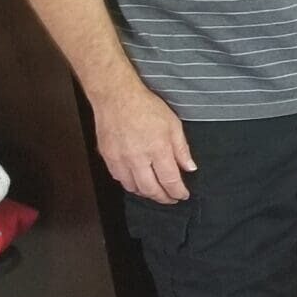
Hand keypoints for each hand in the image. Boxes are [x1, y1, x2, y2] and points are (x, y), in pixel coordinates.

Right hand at [90, 82, 194, 203]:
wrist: (116, 97)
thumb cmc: (147, 107)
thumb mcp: (173, 125)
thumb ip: (182, 149)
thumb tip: (190, 168)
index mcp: (157, 149)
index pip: (170, 180)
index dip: (178, 192)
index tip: (183, 195)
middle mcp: (137, 158)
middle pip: (151, 189)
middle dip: (163, 198)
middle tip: (171, 199)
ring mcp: (119, 159)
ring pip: (133, 188)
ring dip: (146, 193)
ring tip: (156, 192)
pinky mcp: (107, 157)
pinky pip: (119, 179)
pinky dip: (131, 184)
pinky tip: (138, 182)